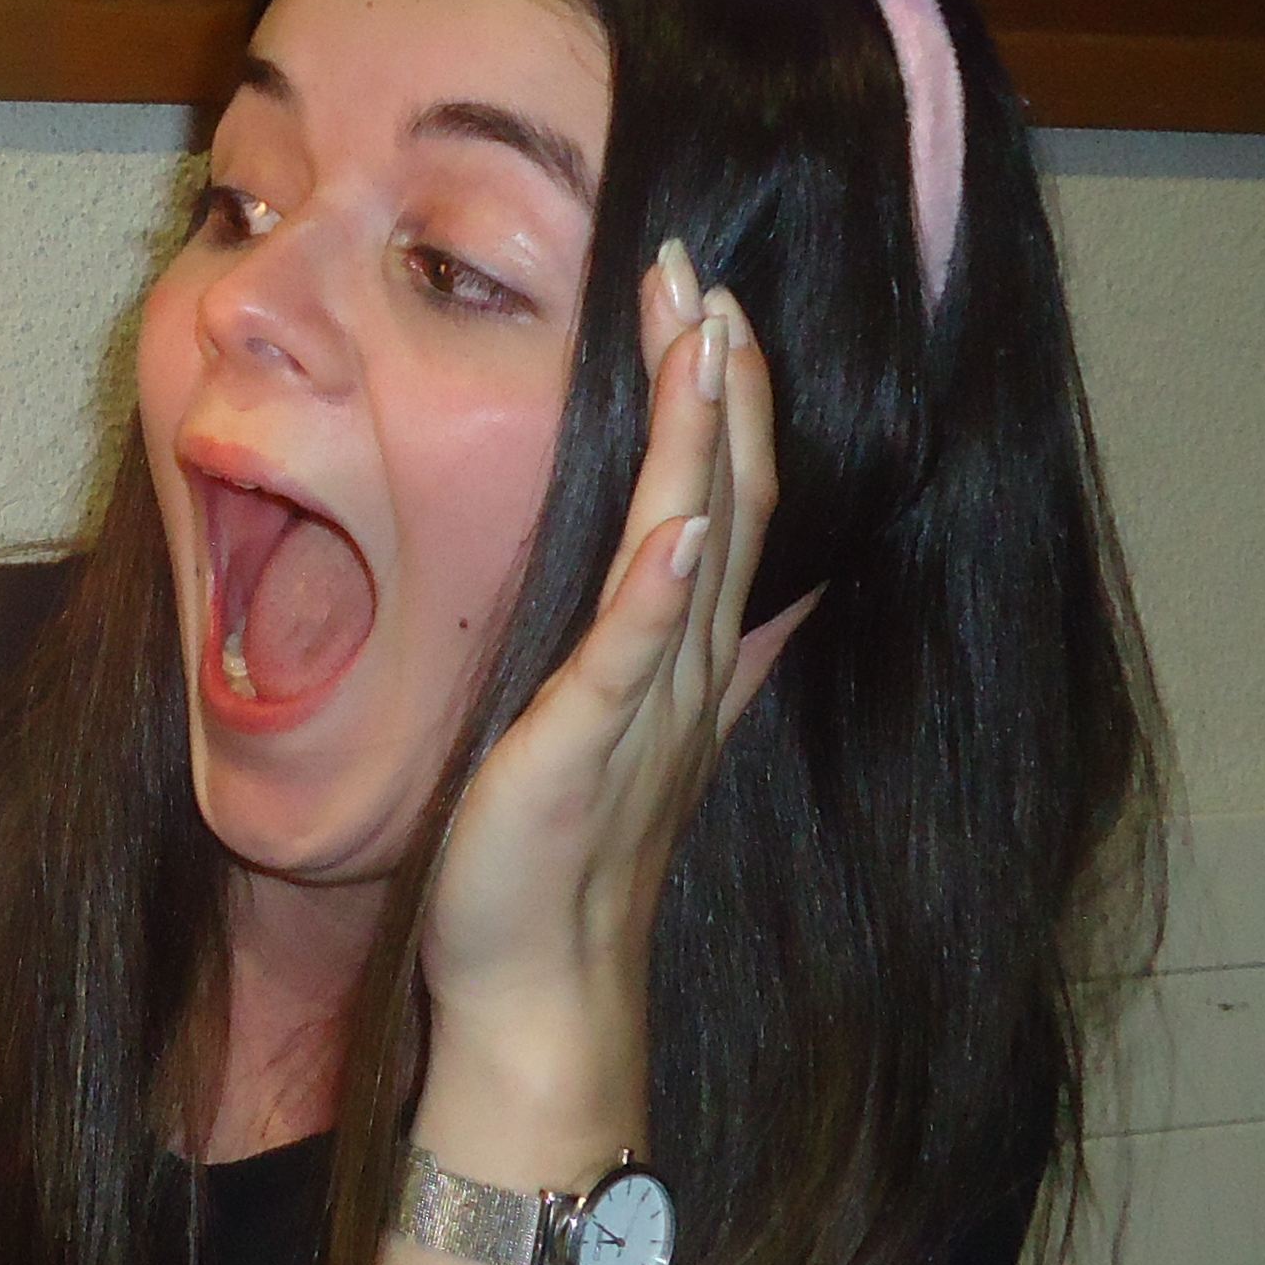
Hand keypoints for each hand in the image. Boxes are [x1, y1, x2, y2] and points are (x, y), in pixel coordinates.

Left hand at [417, 244, 806, 1149]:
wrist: (542, 990)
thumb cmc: (550, 857)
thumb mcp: (596, 717)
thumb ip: (635, 636)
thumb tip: (666, 555)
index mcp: (678, 654)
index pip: (717, 498)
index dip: (718, 398)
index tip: (704, 298)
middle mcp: (683, 668)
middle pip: (723, 498)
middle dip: (717, 381)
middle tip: (702, 275)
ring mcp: (644, 708)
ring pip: (693, 548)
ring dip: (703, 442)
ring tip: (709, 340)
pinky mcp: (589, 751)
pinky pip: (633, 660)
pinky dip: (660, 590)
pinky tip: (678, 522)